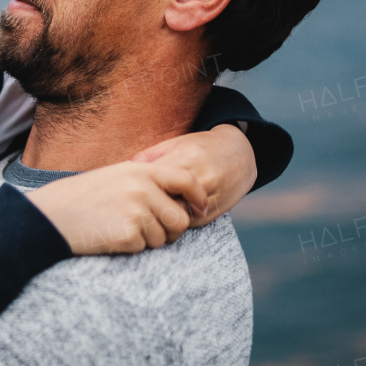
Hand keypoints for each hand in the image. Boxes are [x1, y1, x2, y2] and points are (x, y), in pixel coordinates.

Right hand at [26, 160, 203, 253]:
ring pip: (163, 237)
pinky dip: (131, 247)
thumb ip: (145, 182)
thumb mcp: (114, 177)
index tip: (200, 208)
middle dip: (171, 231)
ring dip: (148, 240)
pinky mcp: (128, 233)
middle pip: (180, 218)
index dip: (197, 196)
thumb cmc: (82, 197)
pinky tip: (110, 236)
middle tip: (151, 231)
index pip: (186, 179)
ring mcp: (136, 211)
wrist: (52, 215)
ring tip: (120, 229)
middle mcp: (142, 188)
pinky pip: (144, 247)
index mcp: (140, 170)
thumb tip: (179, 200)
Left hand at [131, 123, 255, 226]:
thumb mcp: (176, 142)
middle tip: (134, 207)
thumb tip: (124, 166)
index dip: (139, 188)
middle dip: (149, 205)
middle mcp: (201, 177)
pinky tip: (167, 218)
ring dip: (163, 216)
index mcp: (186, 158)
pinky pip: (192, 223)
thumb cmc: (202, 146)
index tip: (129, 192)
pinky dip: (178, 222)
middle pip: (166, 199)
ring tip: (148, 215)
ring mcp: (211, 195)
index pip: (156, 179)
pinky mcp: (218, 210)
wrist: (241, 153)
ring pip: (179, 215)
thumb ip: (151, 154)